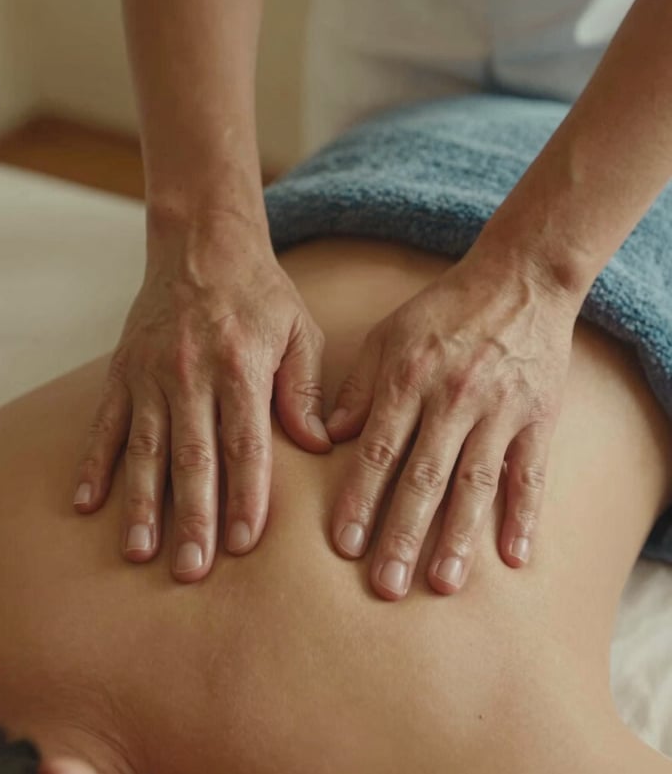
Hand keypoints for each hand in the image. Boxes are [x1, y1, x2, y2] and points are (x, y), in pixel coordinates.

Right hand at [73, 211, 329, 578]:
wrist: (201, 245)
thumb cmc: (260, 294)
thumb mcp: (298, 332)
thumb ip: (304, 390)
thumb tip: (317, 446)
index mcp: (240, 366)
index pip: (246, 444)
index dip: (247, 496)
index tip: (246, 544)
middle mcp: (191, 374)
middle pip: (193, 457)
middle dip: (193, 517)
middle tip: (191, 571)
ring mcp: (150, 374)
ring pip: (145, 449)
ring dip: (142, 504)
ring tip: (139, 552)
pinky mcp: (122, 372)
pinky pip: (104, 423)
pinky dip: (94, 464)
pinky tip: (86, 504)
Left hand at [326, 245, 578, 598]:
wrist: (519, 281)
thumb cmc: (442, 311)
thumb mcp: (389, 335)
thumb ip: (358, 387)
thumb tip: (328, 437)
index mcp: (409, 379)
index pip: (379, 451)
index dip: (360, 499)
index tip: (344, 545)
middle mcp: (453, 399)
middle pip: (424, 478)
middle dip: (403, 534)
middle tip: (386, 584)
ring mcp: (499, 411)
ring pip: (474, 483)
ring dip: (458, 537)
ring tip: (442, 583)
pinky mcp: (537, 418)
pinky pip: (530, 474)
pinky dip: (523, 515)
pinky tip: (515, 556)